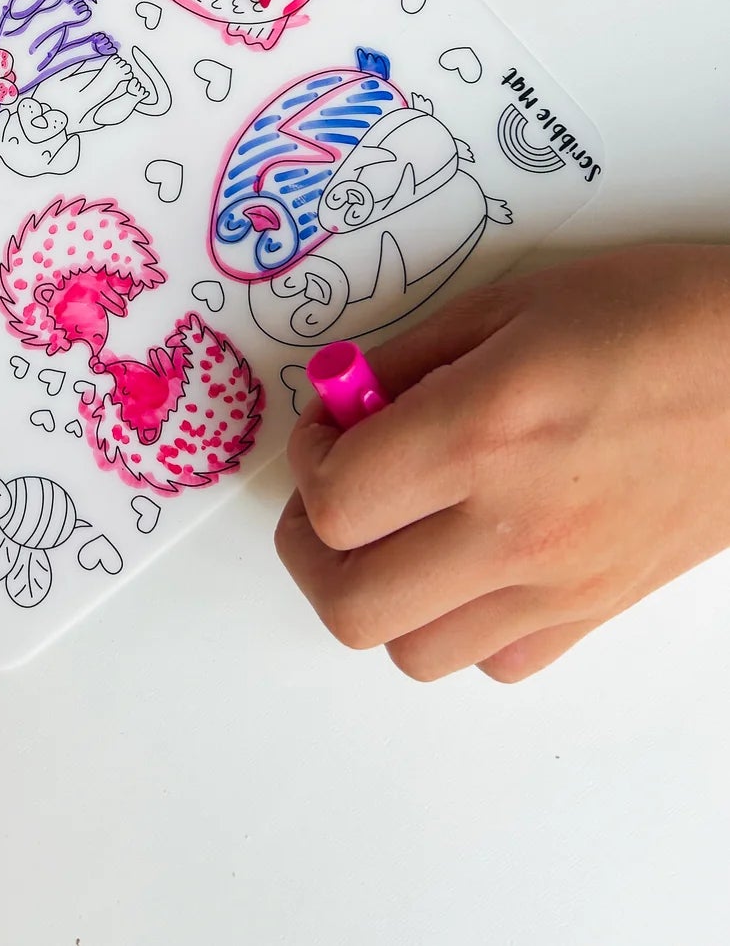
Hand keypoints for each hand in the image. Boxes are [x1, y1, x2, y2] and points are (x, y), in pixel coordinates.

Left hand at [277, 245, 729, 680]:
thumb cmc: (657, 314)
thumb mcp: (514, 301)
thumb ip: (412, 361)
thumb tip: (343, 402)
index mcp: (482, 433)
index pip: (335, 505)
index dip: (307, 465)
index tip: (329, 430)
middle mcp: (515, 526)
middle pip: (352, 606)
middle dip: (314, 550)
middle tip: (335, 494)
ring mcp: (561, 583)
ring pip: (414, 654)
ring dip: (383, 594)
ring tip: (402, 527)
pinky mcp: (600, 611)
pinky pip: (496, 662)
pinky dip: (463, 625)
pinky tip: (474, 556)